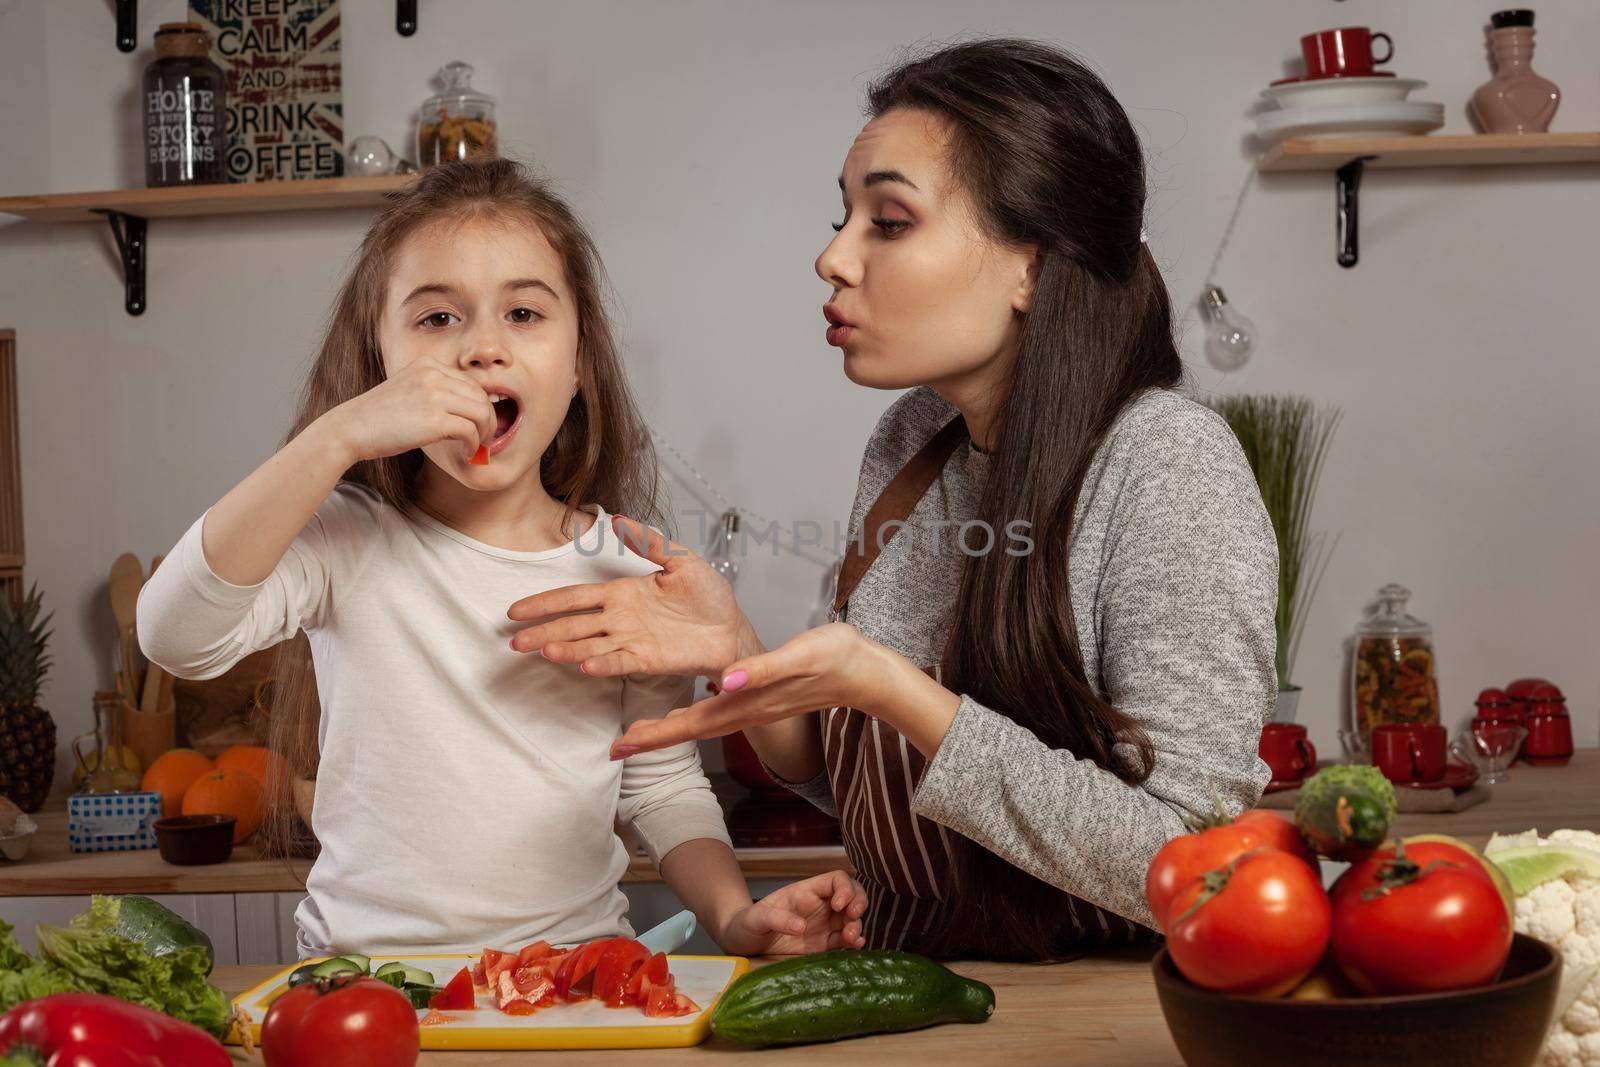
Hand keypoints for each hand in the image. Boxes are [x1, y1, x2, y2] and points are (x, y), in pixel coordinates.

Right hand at [322, 358, 496, 464]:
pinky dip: (474, 444)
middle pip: (481, 396)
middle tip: (484, 438)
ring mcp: (434, 395)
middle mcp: (433, 375)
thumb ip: (434, 392)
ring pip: (482, 412)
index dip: (480, 405)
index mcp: (427, 365)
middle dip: (488, 420)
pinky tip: (466, 452)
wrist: (351, 429)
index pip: (471, 383)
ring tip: (476, 446)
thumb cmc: (378, 418)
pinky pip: (471, 431)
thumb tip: (469, 409)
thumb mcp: (408, 391)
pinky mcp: (434, 419)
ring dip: (485, 433)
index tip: (478, 424)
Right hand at [507, 516, 758, 678]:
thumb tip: (617, 520)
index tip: (517, 609)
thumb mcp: (681, 560)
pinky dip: (601, 662)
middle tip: (513, 640)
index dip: (546, 602)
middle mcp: (620, 618)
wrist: (732, 628)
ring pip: (589, 644)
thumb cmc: (709, 597)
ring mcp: (631, 640)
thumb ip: (649, 543)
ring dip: (565, 647)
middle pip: (573, 624)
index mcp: (623, 593)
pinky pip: (619, 661)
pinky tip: (582, 663)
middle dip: (543, 630)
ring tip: (541, 649)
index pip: (576, 597)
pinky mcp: (647, 659)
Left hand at [609, 623, 883, 756]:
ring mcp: (756, 709)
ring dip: (670, 731)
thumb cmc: (837, 658)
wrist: (868, 673)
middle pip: (691, 730)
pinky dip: (694, 717)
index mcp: (750, 702)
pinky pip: (719, 716)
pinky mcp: (763, 701)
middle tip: (616, 748)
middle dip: (653, 740)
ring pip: (703, 725)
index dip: (655, 735)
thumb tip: (723, 681)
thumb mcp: (800, 655)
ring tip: (641, 734)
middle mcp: (749, 711)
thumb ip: (761, 670)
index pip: (692, 724)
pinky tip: (687, 711)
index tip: (622, 746)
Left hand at [717, 871, 868, 955]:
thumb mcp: (755, 918)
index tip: (839, 904)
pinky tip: (856, 945)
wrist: (742, 945)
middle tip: (853, 916)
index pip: (836, 880)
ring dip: (857, 925)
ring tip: (851, 937)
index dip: (844, 888)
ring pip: (852, 919)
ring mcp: (824, 926)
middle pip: (852, 896)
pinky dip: (854, 942)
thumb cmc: (747, 924)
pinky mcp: (823, 946)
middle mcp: (820, 907)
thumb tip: (801, 926)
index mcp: (806, 892)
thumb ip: (775, 918)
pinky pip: (844, 941)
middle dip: (859, 902)